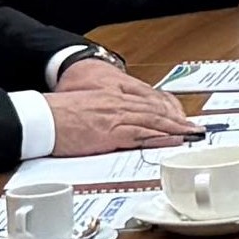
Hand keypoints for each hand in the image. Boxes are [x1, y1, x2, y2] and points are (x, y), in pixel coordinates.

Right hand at [46, 58, 190, 154]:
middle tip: (196, 129)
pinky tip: (172, 141)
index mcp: (112, 97)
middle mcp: (118, 104)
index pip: (147, 103)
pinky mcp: (109, 133)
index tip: (182, 119)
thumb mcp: (87, 109)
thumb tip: (114, 128)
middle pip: (155, 111)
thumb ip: (105, 114)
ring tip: (192, 135)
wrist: (42, 118)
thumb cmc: (58, 116)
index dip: (168, 112)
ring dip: (175, 129)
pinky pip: (140, 135)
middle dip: (178, 121)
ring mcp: (115, 118)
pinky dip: (159, 138)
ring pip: (153, 122)